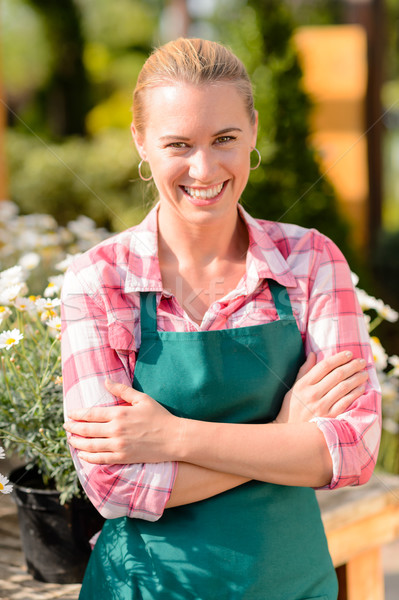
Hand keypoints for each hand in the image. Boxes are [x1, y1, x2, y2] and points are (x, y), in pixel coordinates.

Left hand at [63, 379, 180, 463]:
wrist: (174, 438)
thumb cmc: (159, 416)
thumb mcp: (142, 399)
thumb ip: (122, 390)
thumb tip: (105, 381)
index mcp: (119, 414)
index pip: (91, 414)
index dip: (77, 414)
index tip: (69, 414)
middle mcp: (116, 430)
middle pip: (86, 430)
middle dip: (73, 428)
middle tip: (65, 426)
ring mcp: (118, 446)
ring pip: (90, 446)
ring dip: (77, 443)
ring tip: (71, 440)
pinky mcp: (123, 458)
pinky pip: (100, 459)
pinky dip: (88, 458)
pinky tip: (83, 455)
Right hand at [275, 351, 367, 423]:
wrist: (291, 432)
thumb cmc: (292, 408)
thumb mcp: (294, 387)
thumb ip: (304, 371)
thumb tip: (313, 354)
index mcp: (304, 384)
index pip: (324, 366)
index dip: (338, 358)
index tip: (348, 353)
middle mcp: (313, 394)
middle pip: (337, 375)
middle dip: (352, 366)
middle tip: (362, 361)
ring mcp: (322, 406)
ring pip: (344, 387)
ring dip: (356, 378)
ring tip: (364, 373)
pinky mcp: (329, 416)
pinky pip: (346, 402)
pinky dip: (355, 393)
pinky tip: (361, 388)